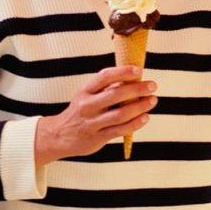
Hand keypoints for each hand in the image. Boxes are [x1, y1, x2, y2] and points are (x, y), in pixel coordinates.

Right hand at [34, 65, 156, 164]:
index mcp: (85, 91)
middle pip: (115, 95)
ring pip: (120, 114)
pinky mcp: (97, 138)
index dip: (122, 72)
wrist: (58, 136)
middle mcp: (87, 106)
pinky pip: (120, 130)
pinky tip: (145, 117)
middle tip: (152, 85)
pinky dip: (135, 124)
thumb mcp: (86, 96)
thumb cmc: (79, 112)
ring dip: (139, 106)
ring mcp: (91, 123)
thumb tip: (132, 78)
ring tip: (152, 101)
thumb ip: (105, 88)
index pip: (105, 77)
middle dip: (137, 89)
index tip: (138, 70)